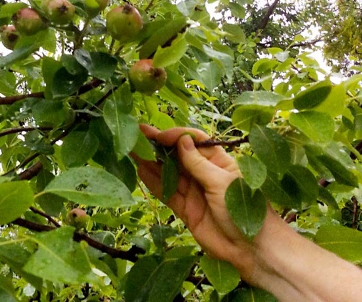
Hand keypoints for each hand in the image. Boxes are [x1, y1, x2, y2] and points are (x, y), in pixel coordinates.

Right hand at [133, 124, 264, 278]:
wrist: (252, 250)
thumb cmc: (245, 211)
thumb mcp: (221, 183)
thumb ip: (198, 163)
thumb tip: (181, 140)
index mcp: (218, 161)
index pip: (193, 141)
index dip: (175, 136)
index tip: (159, 135)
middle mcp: (203, 173)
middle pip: (177, 155)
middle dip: (158, 145)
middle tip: (138, 134)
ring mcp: (193, 191)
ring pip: (168, 173)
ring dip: (151, 162)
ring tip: (133, 151)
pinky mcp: (185, 209)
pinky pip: (165, 192)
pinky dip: (153, 182)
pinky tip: (140, 170)